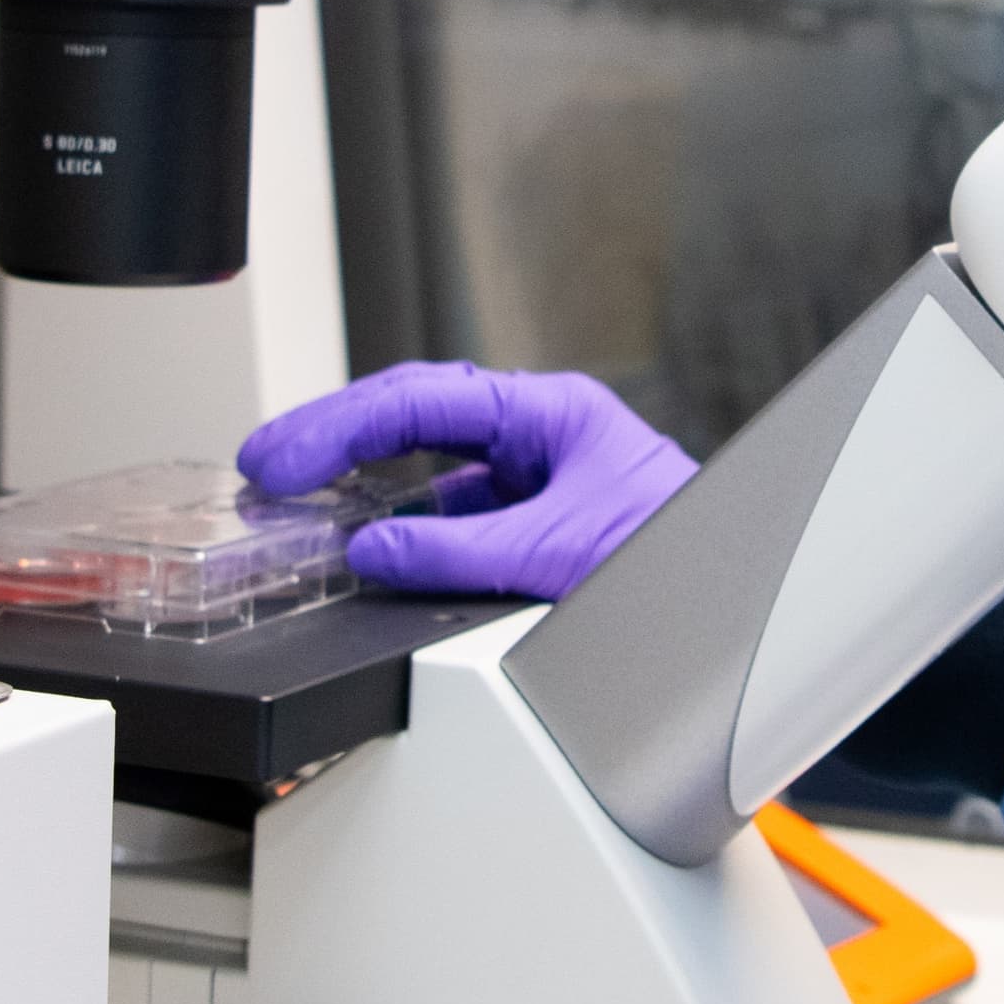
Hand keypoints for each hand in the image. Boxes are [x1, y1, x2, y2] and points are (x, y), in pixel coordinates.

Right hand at [238, 361, 696, 599]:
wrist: (741, 602)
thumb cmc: (684, 550)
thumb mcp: (557, 552)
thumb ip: (459, 554)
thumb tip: (374, 550)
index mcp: (550, 412)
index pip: (421, 402)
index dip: (339, 428)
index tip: (281, 460)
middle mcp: (540, 434)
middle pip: (414, 418)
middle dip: (333, 437)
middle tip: (262, 466)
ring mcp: (536, 476)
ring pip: (430, 466)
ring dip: (363, 481)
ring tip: (293, 500)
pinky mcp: (535, 521)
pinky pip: (454, 514)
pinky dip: (404, 528)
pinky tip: (366, 544)